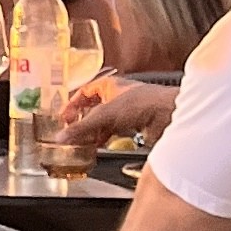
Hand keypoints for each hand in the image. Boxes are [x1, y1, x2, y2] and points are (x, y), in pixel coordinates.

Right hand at [60, 74, 174, 142]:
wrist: (168, 113)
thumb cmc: (142, 102)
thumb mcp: (105, 115)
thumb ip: (82, 128)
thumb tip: (62, 137)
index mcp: (108, 84)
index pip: (83, 93)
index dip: (72, 105)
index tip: (64, 117)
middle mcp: (117, 96)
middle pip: (93, 109)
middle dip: (82, 121)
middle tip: (71, 132)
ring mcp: (127, 111)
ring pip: (105, 122)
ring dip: (94, 132)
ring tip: (83, 142)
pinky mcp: (136, 125)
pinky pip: (116, 132)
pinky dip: (106, 139)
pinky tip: (100, 146)